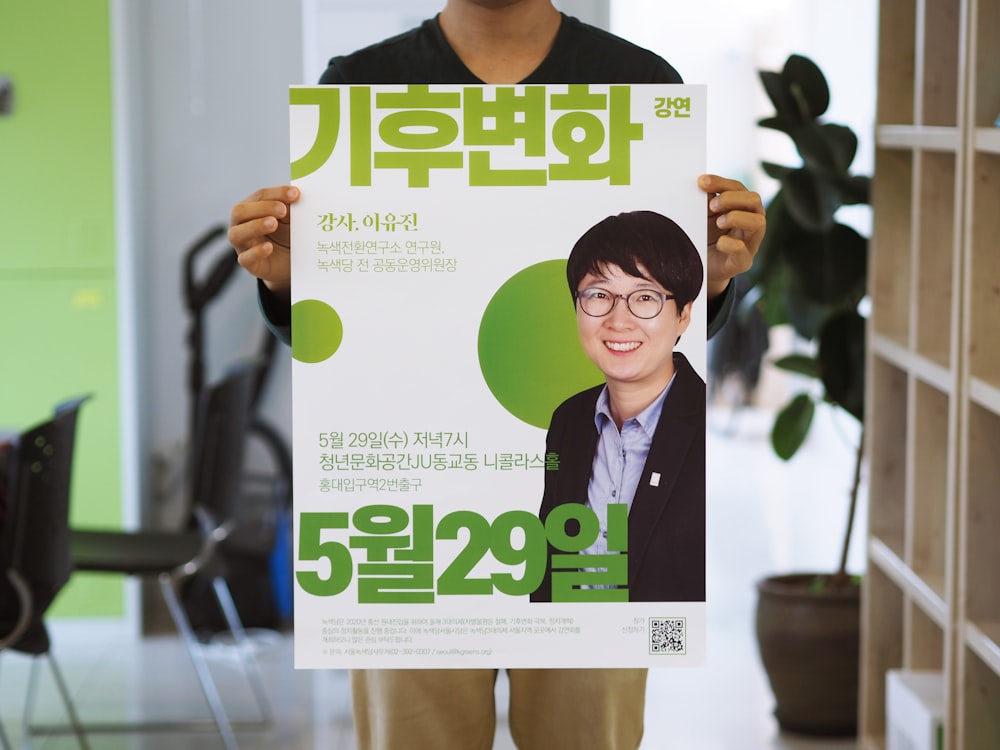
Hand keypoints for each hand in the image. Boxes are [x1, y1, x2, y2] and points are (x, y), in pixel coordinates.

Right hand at [229, 185, 300, 298]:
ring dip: (255, 227)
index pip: (260, 196)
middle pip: (240, 211)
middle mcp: (242, 225)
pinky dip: (256, 252)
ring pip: (236, 234)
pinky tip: (269, 247)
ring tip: (273, 224)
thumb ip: (291, 208)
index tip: (295, 194)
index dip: (277, 193)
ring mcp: (243, 245)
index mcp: (252, 209)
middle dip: (262, 208)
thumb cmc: (289, 236)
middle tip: (283, 210)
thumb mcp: (292, 220)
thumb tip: (297, 195)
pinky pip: (245, 258)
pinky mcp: (250, 264)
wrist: (293, 263)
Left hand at [698, 174, 765, 300]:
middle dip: (731, 198)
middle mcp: (751, 223)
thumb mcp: (703, 216)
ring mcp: (750, 243)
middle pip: (755, 200)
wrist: (700, 268)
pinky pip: (743, 251)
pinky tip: (719, 243)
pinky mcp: (743, 262)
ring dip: (736, 217)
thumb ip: (705, 201)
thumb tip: (700, 183)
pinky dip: (730, 244)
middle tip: (711, 206)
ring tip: (718, 223)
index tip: (701, 182)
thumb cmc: (704, 237)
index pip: (738, 188)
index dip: (721, 183)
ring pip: (758, 222)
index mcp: (742, 208)